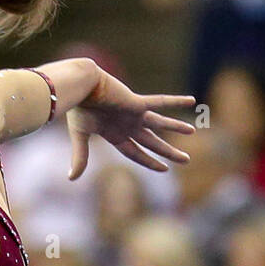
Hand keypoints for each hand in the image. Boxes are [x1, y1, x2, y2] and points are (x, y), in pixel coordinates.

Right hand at [67, 74, 196, 178]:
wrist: (80, 86)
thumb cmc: (78, 109)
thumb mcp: (79, 136)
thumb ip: (80, 157)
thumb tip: (71, 179)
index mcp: (115, 135)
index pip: (136, 153)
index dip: (150, 162)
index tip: (164, 169)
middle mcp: (127, 125)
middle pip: (152, 142)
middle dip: (168, 151)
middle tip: (186, 160)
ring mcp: (134, 114)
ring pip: (159, 124)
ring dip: (176, 127)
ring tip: (193, 131)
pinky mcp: (137, 102)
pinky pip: (160, 102)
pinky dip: (175, 101)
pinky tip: (192, 101)